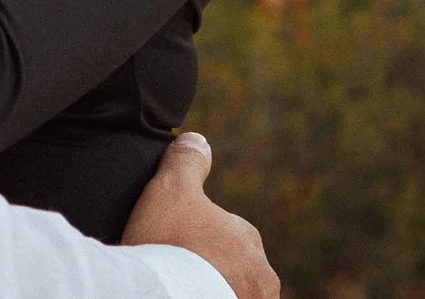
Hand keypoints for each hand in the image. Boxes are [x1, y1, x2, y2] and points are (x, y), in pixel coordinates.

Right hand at [122, 133, 276, 298]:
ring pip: (230, 290)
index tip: (172, 245)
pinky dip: (207, 297)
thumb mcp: (171, 188)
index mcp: (249, 239)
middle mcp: (261, 277)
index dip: (194, 238)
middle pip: (230, 267)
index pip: (225, 234)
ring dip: (212, 288)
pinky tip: (184, 295)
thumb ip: (186, 162)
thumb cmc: (169, 243)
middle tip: (176, 270)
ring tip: (181, 286)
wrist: (162, 296)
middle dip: (208, 268)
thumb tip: (199, 141)